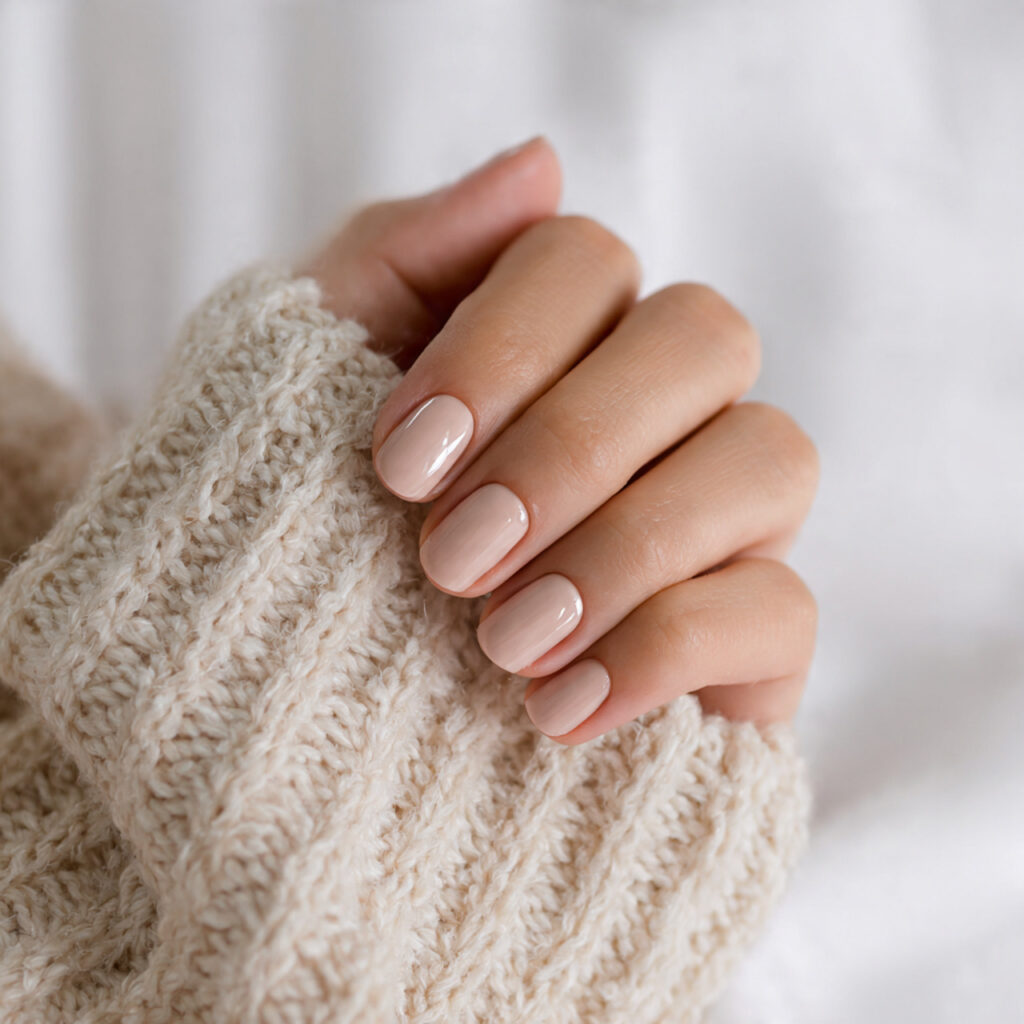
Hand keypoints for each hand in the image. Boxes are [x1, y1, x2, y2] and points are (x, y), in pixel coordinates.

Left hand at [299, 137, 818, 743]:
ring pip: (772, 456)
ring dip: (625, 547)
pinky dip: (662, 652)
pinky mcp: (757, 637)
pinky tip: (553, 709)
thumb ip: (408, 258)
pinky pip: (784, 609)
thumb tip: (539, 163)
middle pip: (704, 335)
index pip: (587, 259)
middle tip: (448, 558)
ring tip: (498, 642)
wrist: (332, 707)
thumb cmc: (324, 532)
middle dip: (571, 446)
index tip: (398, 464)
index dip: (502, 348)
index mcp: (566, 335)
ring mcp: (728, 518)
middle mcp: (666, 407)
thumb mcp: (315, 385)